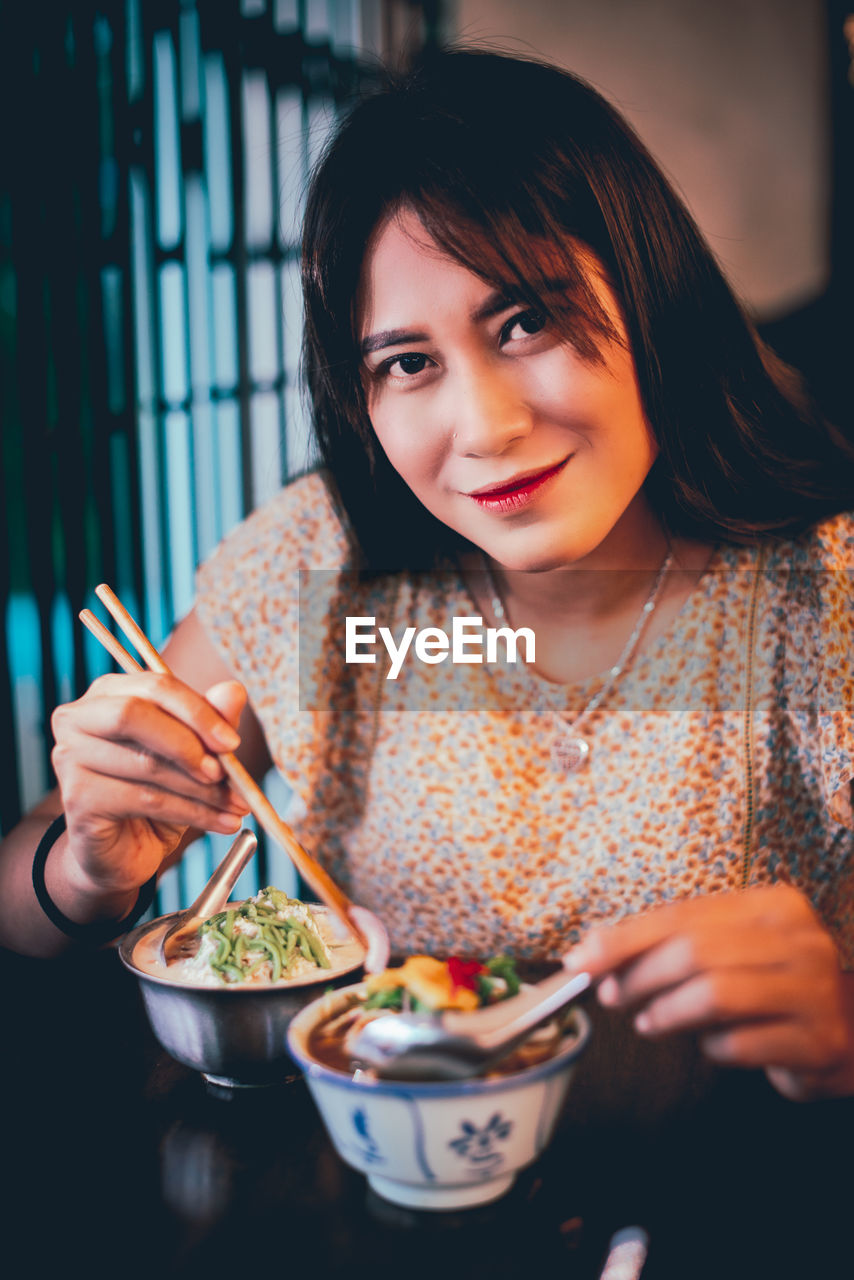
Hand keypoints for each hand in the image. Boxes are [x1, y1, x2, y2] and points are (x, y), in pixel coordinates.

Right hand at [50, 675, 250, 897]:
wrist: (123, 850)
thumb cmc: (155, 792)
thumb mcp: (191, 754)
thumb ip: (210, 720)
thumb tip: (233, 691)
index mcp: (108, 692)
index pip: (155, 686)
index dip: (198, 712)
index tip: (232, 742)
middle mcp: (78, 718)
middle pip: (135, 714)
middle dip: (189, 744)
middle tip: (226, 772)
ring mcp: (70, 757)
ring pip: (146, 763)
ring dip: (202, 788)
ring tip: (235, 804)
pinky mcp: (77, 798)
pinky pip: (145, 799)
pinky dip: (192, 812)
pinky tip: (220, 822)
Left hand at [564, 884, 853, 1100]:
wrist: (847, 1030)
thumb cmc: (769, 985)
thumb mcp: (727, 949)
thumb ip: (669, 943)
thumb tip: (592, 950)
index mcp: (774, 905)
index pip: (681, 915)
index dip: (624, 939)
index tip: (580, 960)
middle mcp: (800, 940)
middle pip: (695, 952)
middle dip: (639, 975)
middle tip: (609, 996)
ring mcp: (814, 990)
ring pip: (716, 994)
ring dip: (667, 1012)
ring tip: (648, 1023)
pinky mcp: (818, 1041)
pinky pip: (742, 1043)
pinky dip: (711, 1047)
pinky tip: (705, 1045)